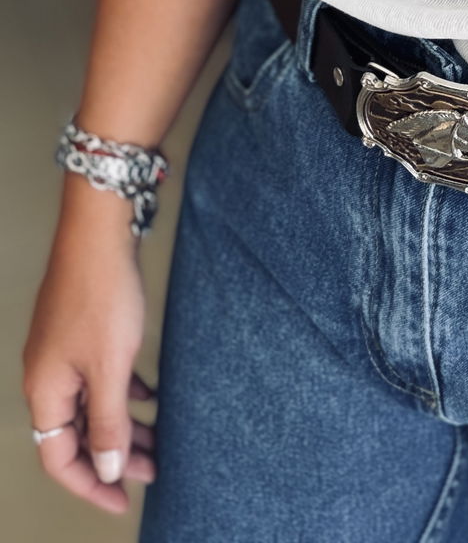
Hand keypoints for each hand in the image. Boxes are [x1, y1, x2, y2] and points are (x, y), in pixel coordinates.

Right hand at [22, 180, 157, 514]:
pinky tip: (150, 396)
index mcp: (45, 391)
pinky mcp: (82, 330)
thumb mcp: (110, 367)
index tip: (122, 501)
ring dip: (122, 425)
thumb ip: (109, 421)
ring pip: (92, 403)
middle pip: (77, 432)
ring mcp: (63, 351)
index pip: (59, 457)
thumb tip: (108, 466)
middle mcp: (48, 375)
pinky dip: (123, 391)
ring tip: (156, 440)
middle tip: (151, 470)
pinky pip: (100, 376)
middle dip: (113, 456)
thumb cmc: (102, 295)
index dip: (91, 484)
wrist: (99, 231)